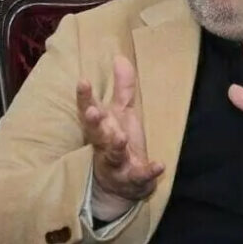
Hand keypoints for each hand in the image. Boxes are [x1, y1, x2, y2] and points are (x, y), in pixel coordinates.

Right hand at [76, 56, 163, 220]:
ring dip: (115, 146)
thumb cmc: (118, 142)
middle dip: (93, 123)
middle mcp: (104, 146)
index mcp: (101, 128)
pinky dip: (149, 171)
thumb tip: (120, 57)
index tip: (83, 81)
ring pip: (113, 155)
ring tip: (120, 137)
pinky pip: (140, 176)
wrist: (122, 186)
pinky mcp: (133, 179)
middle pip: (96, 134)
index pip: (89, 111)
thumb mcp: (121, 114)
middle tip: (93, 112)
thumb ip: (122, 88)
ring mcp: (117, 164)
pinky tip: (159, 165)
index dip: (85, 97)